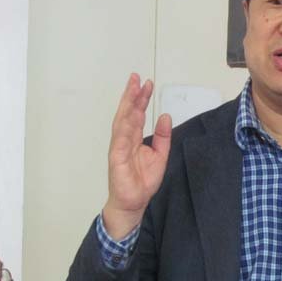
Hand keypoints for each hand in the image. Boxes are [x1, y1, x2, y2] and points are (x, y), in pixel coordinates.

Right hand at [103, 73, 171, 239]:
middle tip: (137, 78)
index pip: (137, 113)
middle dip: (132, 95)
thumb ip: (162, 136)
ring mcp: (119, 148)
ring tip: (132, 89)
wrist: (134, 202)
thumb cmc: (142, 181)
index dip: (141, 98)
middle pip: (127, 112)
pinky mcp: (117, 159)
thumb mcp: (160, 155)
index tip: (147, 83)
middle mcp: (125, 139)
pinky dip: (124, 127)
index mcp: (134, 138)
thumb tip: (165, 116)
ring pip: (122, 121)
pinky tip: (128, 115)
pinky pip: (120, 140)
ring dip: (127, 105)